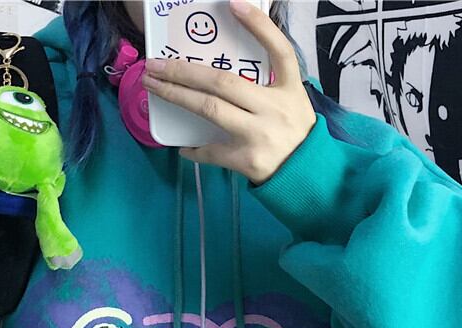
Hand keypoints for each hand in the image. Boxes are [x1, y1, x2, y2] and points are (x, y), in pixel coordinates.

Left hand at [141, 0, 316, 184]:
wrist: (308, 175)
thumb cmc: (294, 133)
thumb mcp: (293, 100)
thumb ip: (269, 82)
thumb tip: (227, 67)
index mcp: (289, 89)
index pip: (278, 50)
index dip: (258, 25)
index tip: (233, 4)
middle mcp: (272, 108)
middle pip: (223, 82)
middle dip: (185, 70)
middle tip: (156, 63)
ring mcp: (258, 135)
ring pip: (211, 110)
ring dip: (177, 96)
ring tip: (154, 86)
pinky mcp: (246, 160)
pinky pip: (211, 150)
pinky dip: (193, 149)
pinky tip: (181, 145)